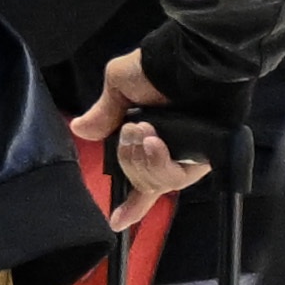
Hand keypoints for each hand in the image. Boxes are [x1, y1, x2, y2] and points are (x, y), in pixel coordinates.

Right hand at [82, 47, 206, 209]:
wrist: (189, 63)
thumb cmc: (157, 68)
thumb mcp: (119, 84)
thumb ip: (104, 113)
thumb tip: (81, 129)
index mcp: (149, 139)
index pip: (139, 177)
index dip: (131, 202)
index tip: (117, 221)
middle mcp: (169, 152)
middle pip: (140, 182)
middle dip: (128, 159)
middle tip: (131, 130)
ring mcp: (186, 157)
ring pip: (155, 182)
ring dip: (141, 160)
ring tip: (146, 131)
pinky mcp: (203, 158)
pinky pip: (173, 177)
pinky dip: (158, 162)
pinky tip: (154, 142)